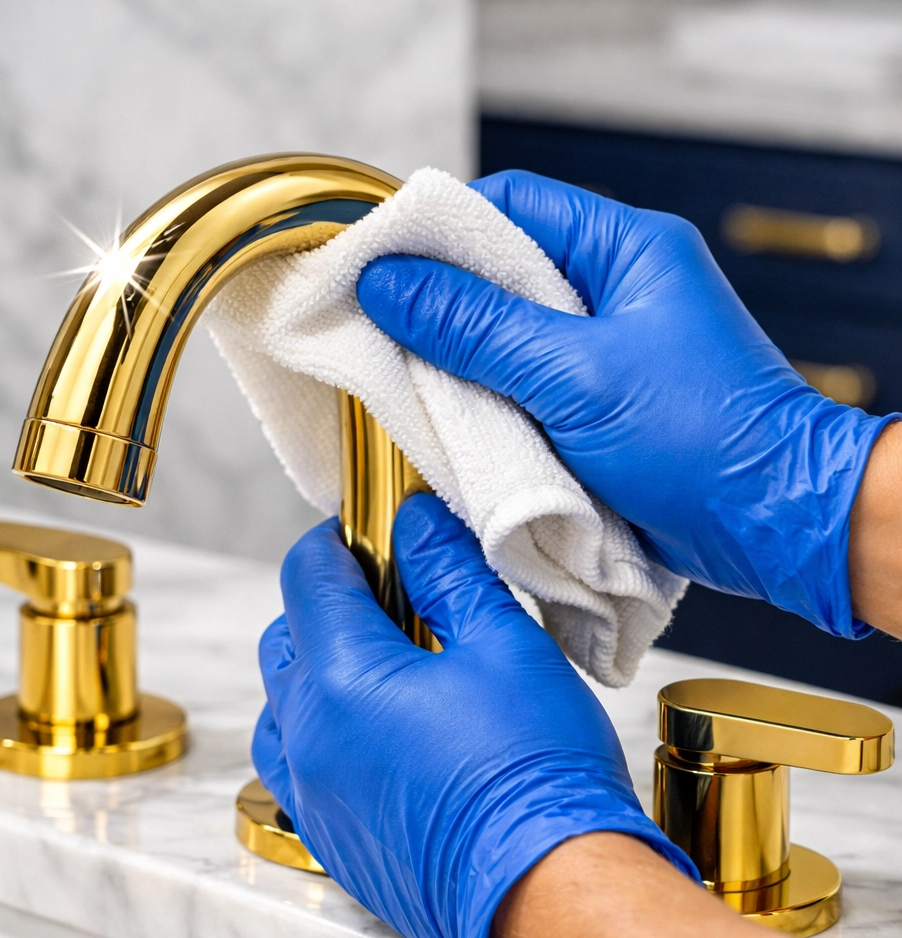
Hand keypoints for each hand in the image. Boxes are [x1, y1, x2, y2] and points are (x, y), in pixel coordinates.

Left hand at [252, 493, 695, 937]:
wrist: (552, 900)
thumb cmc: (537, 771)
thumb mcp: (505, 644)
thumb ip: (448, 573)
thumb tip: (416, 524)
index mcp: (342, 679)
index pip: (307, 578)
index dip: (334, 542)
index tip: (366, 534)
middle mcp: (309, 738)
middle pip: (286, 639)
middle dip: (325, 605)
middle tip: (389, 599)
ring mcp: (313, 795)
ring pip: (282, 707)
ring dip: (316, 673)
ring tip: (384, 670)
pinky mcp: (331, 840)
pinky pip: (298, 767)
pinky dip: (321, 732)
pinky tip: (381, 734)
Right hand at [356, 171, 895, 637]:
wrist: (769, 524)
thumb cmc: (701, 440)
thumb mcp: (575, 374)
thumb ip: (476, 327)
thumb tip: (388, 283)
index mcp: (625, 248)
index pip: (511, 205)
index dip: (438, 228)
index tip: (377, 262)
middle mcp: (613, 288)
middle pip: (501, 270)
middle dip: (440, 301)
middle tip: (380, 330)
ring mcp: (603, 346)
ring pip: (505, 333)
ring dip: (460, 358)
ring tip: (409, 380)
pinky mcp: (595, 400)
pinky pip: (522, 383)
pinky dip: (486, 399)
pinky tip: (454, 419)